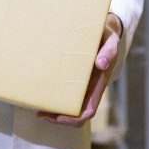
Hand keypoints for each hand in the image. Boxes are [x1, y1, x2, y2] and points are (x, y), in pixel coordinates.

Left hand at [38, 13, 122, 127]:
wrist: (102, 29)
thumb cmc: (105, 36)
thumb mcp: (110, 40)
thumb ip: (108, 51)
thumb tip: (101, 65)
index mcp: (99, 84)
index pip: (88, 110)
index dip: (74, 119)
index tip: (58, 117)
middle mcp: (90, 88)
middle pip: (76, 115)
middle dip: (59, 119)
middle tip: (40, 113)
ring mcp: (81, 84)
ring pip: (69, 107)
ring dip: (54, 112)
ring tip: (38, 107)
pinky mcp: (72, 77)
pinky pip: (63, 93)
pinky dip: (53, 98)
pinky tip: (41, 93)